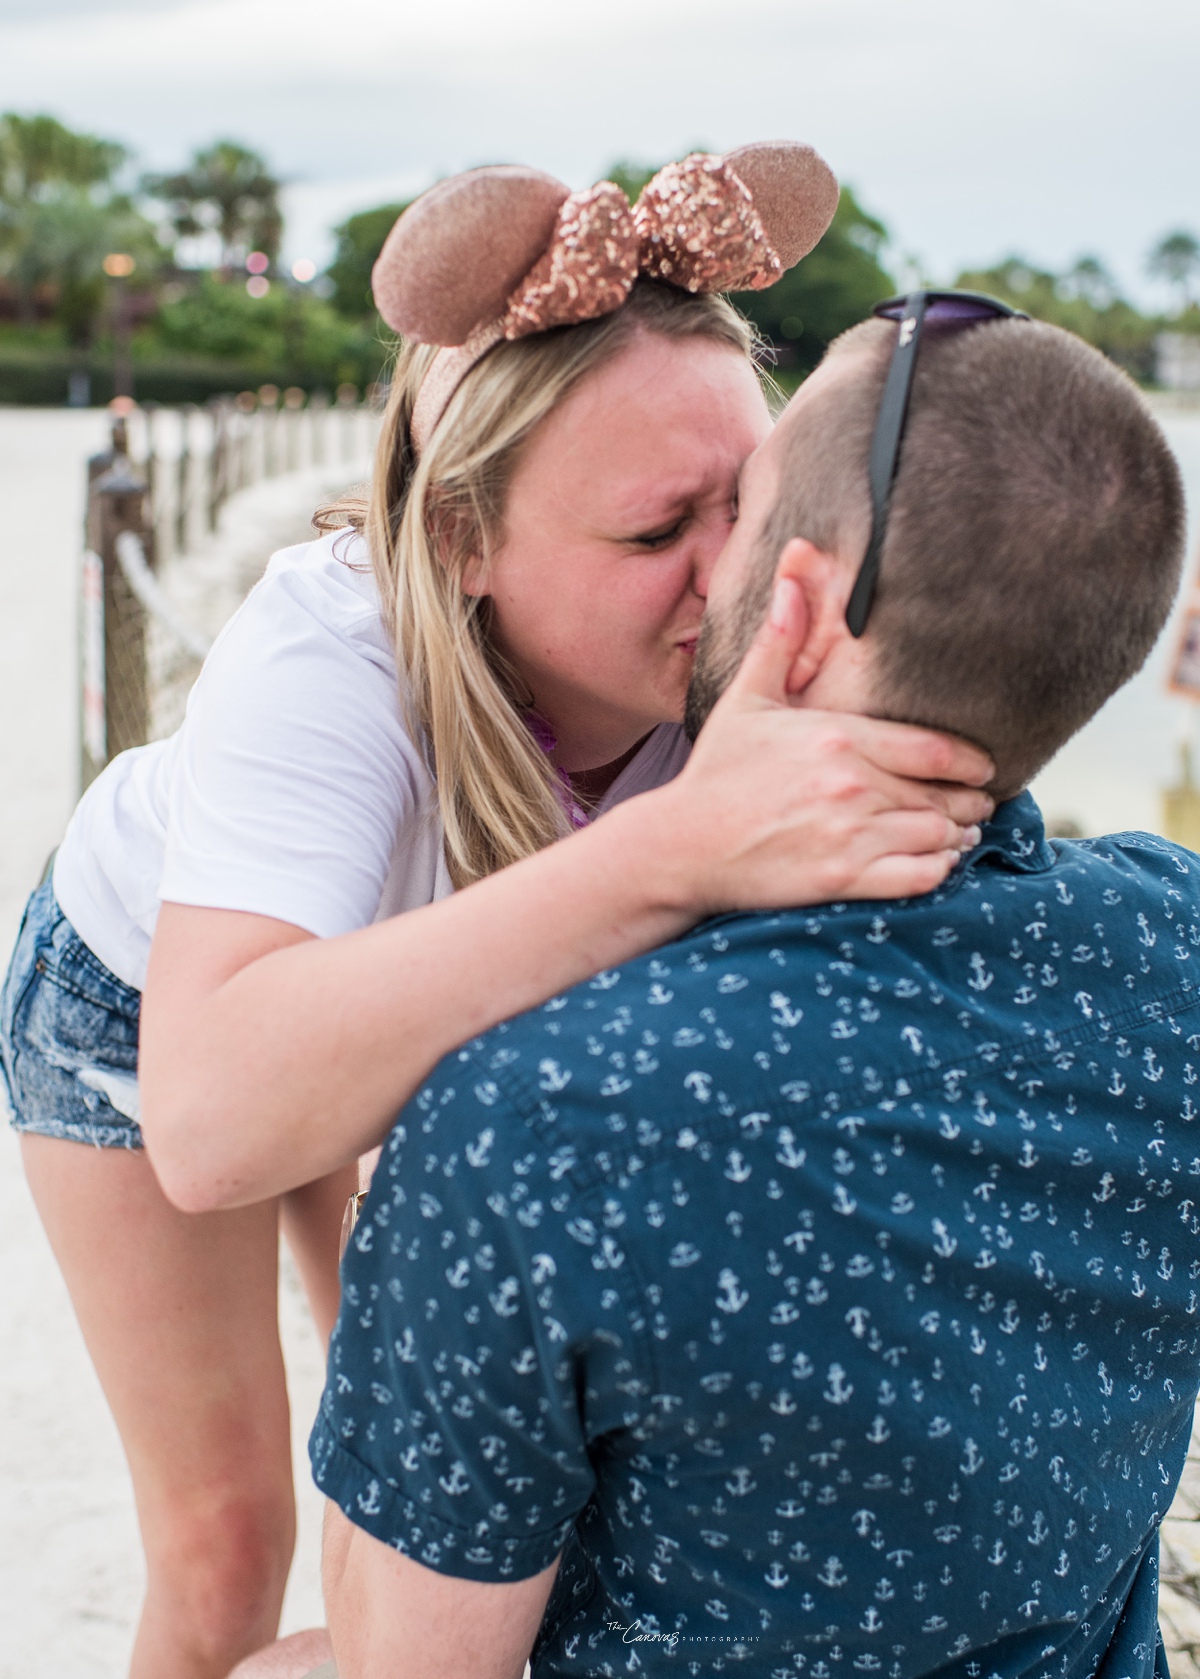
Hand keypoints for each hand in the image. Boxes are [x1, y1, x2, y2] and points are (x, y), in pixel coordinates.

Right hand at [650, 578, 994, 916]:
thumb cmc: (715, 774)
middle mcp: (851, 784)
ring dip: (957, 836)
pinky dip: (938, 870)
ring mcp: (849, 834)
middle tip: (978, 806)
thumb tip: (794, 561)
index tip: (983, 768)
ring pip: (938, 835)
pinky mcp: (842, 879)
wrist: (680, 845)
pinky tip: (936, 864)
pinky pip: (919, 876)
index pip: (934, 749)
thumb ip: (782, 640)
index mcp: (838, 736)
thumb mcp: (747, 701)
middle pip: (944, 795)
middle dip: (969, 802)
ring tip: (961, 834)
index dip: (971, 762)